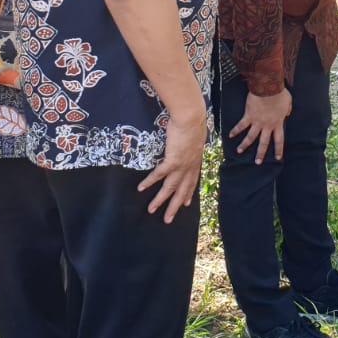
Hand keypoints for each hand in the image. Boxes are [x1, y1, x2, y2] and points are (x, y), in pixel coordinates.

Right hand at [137, 106, 206, 223]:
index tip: (185, 203)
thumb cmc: (193, 123)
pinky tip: (141, 188)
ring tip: (151, 210)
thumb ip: (191, 145)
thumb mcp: (195, 137)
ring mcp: (181, 165)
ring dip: (160, 200)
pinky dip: (150, 182)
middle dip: (174, 206)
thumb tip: (188, 143)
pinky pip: (159, 174)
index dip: (188, 193)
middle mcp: (189, 167)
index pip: (192, 181)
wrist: (191, 118)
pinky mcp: (172, 160)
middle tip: (168, 219)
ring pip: (170, 187)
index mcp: (195, 162)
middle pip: (181, 190)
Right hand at [228, 88, 290, 163]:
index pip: (279, 140)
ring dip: (244, 145)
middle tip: (258, 162)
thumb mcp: (288, 102)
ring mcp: (257, 122)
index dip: (279, 149)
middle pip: (264, 143)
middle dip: (260, 153)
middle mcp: (267, 125)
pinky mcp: (248, 116)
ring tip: (239, 151)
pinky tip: (230, 135)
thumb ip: (287, 110)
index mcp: (277, 123)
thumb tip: (287, 113)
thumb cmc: (279, 94)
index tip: (278, 158)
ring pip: (250, 137)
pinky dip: (235, 130)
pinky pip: (241, 125)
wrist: (268, 88)